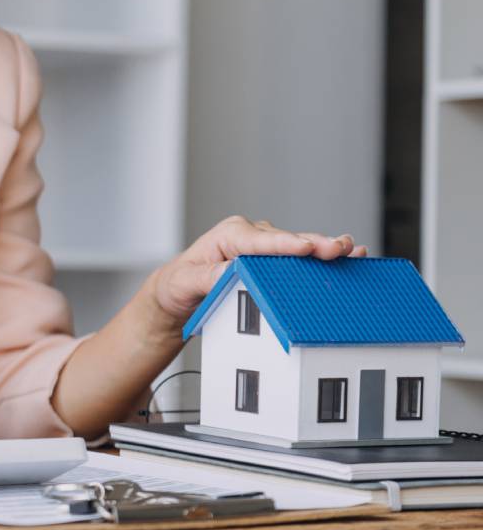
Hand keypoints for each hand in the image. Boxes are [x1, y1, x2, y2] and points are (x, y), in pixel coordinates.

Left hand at [153, 216, 367, 322]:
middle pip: (287, 241)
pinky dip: (323, 258)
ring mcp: (265, 248)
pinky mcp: (273, 261)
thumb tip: (234, 271)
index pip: (261, 240)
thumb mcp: (187, 282)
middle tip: (339, 249)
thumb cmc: (179, 284)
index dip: (285, 244)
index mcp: (230, 234)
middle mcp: (251, 236)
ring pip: (299, 248)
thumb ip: (211, 276)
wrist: (178, 294)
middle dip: (314, 244)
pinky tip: (348, 256)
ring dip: (325, 250)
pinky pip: (300, 258)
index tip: (305, 248)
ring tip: (350, 250)